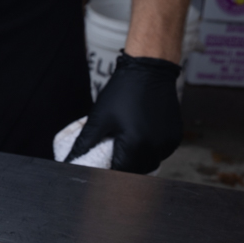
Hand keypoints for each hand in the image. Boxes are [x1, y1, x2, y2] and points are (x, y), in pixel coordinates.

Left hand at [67, 53, 182, 173]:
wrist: (150, 69)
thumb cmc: (123, 91)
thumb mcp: (98, 119)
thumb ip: (83, 145)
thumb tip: (69, 161)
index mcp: (136, 146)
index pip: (119, 174)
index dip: (107, 173)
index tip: (100, 168)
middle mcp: (156, 148)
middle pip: (135, 172)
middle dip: (122, 168)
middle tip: (111, 156)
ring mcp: (168, 143)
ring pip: (149, 164)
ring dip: (136, 162)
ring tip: (125, 145)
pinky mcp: (174, 137)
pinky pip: (159, 153)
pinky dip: (149, 152)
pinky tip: (140, 138)